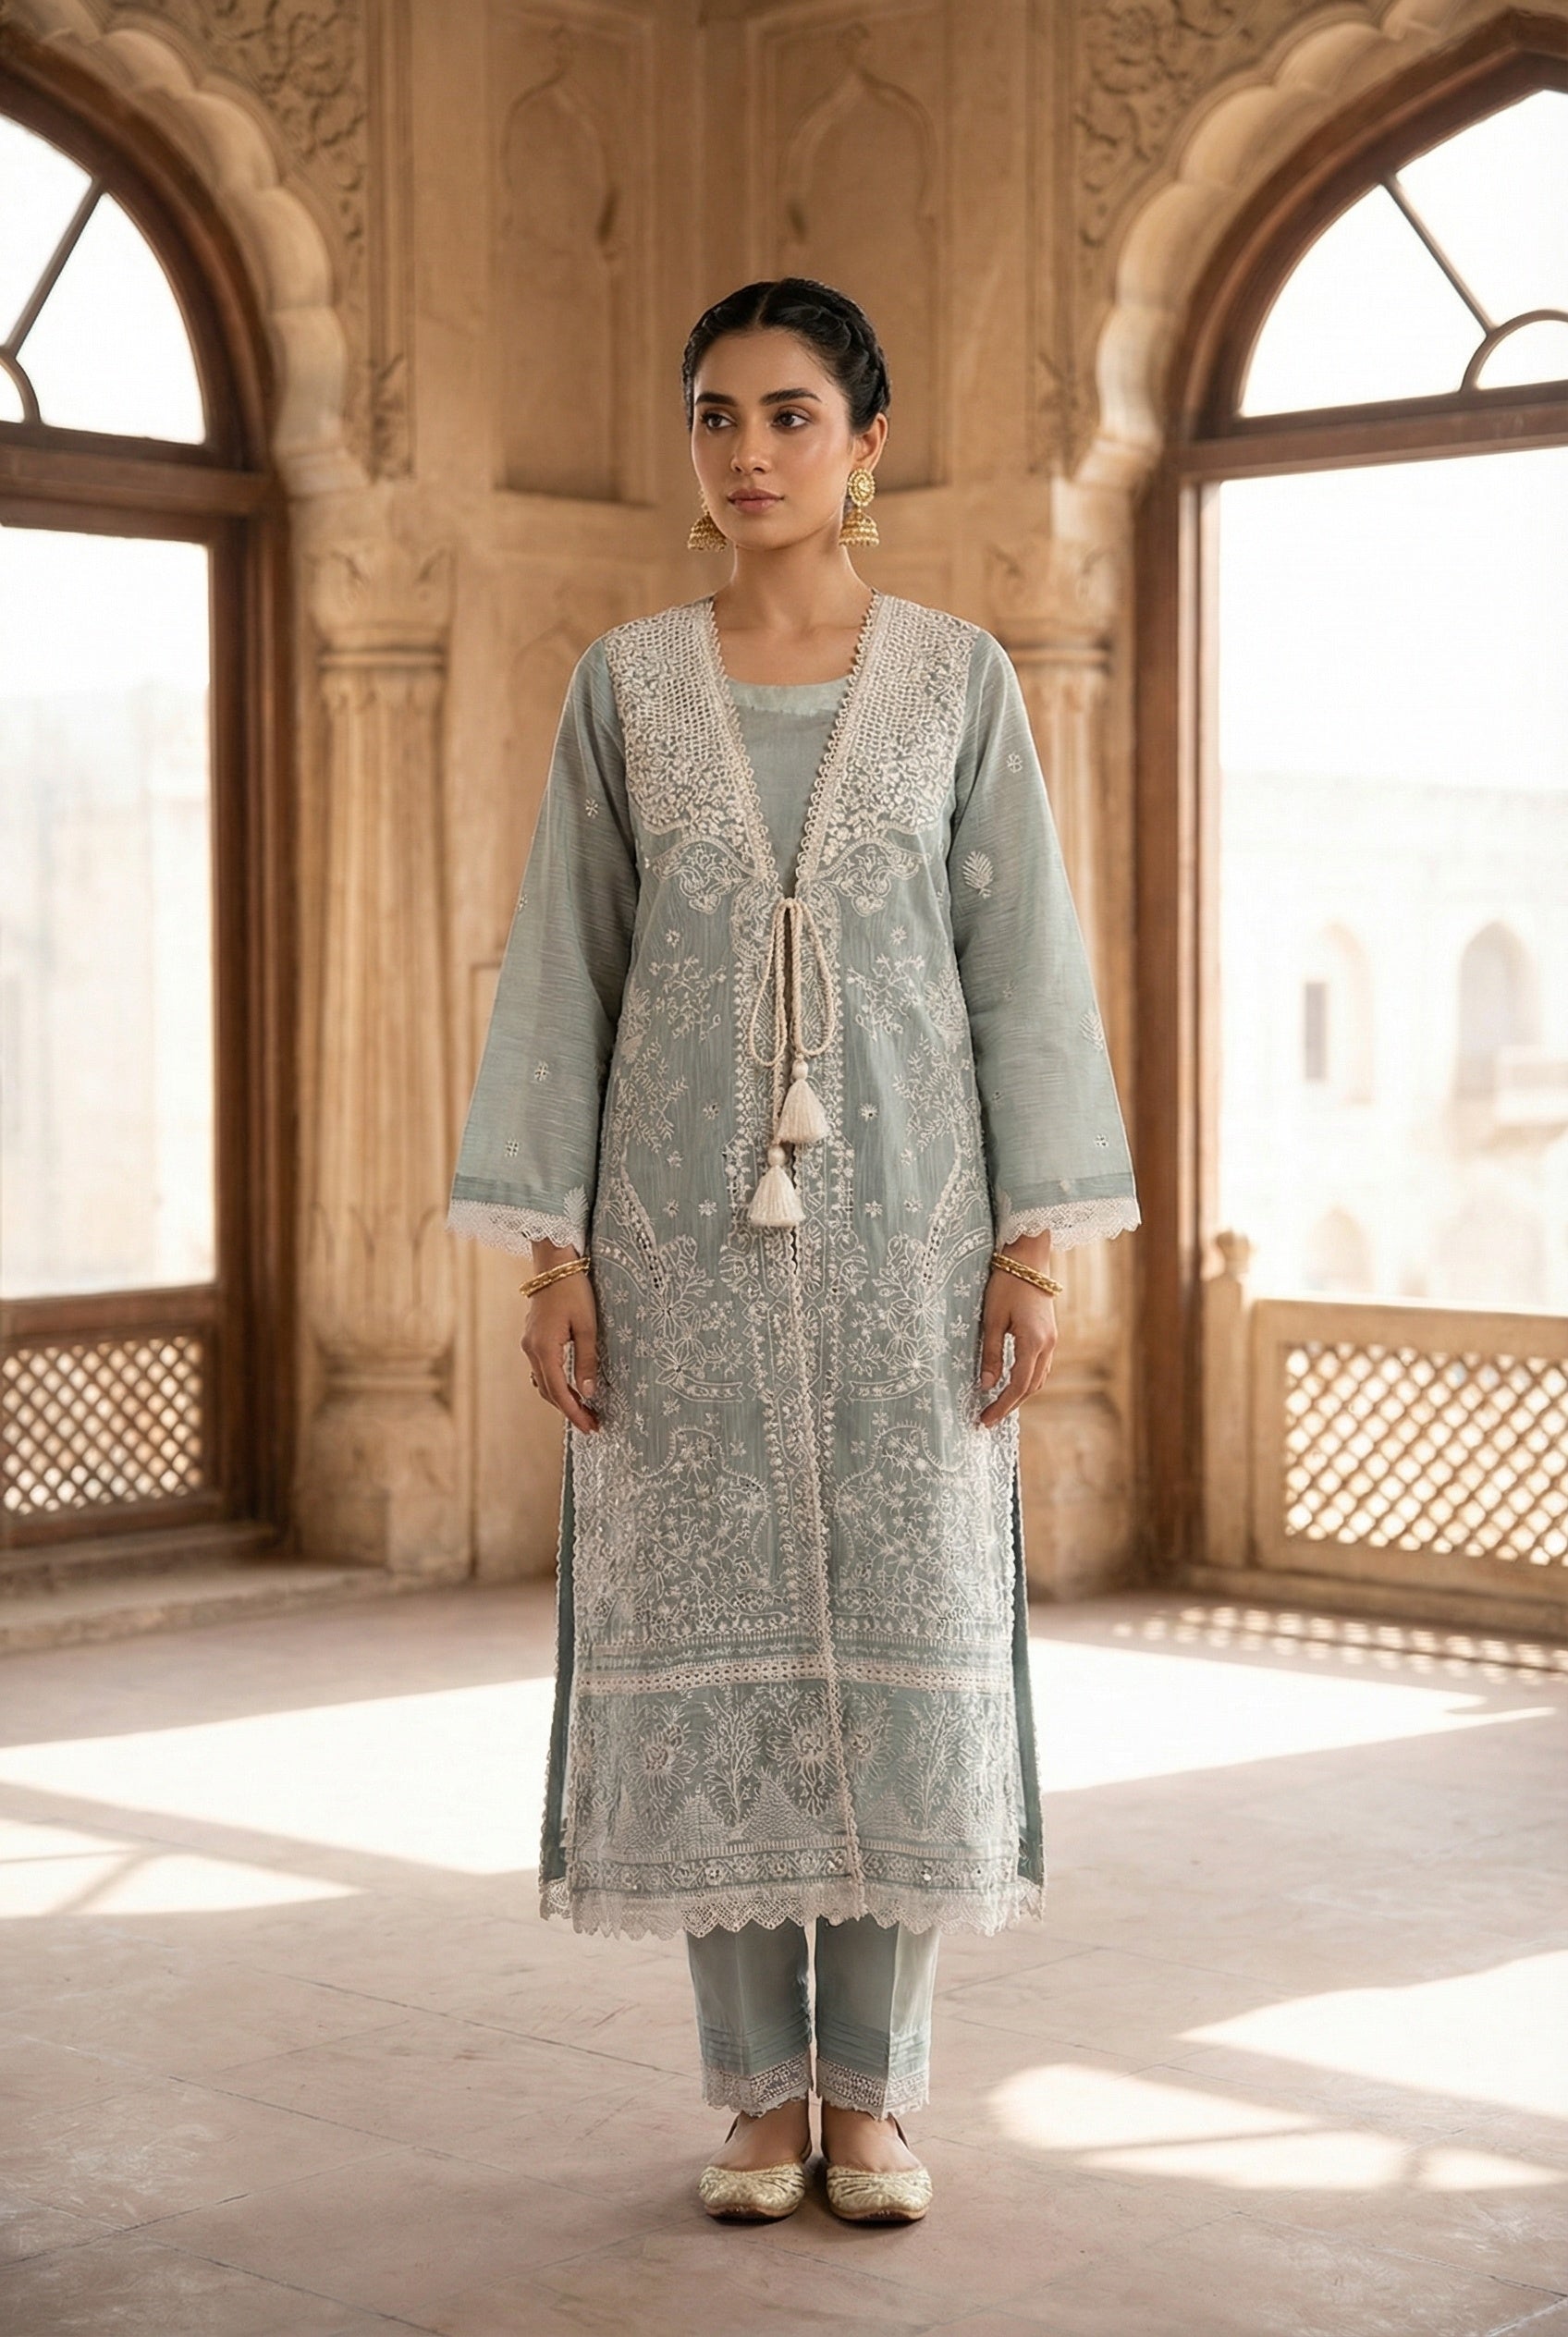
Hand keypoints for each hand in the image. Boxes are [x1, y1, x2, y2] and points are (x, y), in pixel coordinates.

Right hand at [521, 1249, 599, 1433]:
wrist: (554, 1265)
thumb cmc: (574, 1291)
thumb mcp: (587, 1326)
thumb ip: (587, 1361)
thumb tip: (589, 1393)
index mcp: (544, 1349)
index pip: (559, 1391)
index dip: (575, 1413)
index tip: (590, 1427)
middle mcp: (531, 1350)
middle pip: (549, 1391)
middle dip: (570, 1410)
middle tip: (592, 1424)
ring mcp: (529, 1344)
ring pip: (543, 1382)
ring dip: (562, 1398)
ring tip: (585, 1409)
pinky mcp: (533, 1338)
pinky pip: (542, 1369)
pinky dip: (555, 1383)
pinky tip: (570, 1387)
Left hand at [976, 1267, 1056, 1428]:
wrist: (1028, 1260)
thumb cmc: (1006, 1285)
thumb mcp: (992, 1319)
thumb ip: (991, 1354)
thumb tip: (987, 1385)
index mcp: (1034, 1342)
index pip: (1018, 1385)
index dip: (1002, 1405)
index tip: (985, 1419)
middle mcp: (1048, 1345)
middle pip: (1031, 1387)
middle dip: (1009, 1405)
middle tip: (987, 1419)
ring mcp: (1051, 1340)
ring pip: (1038, 1379)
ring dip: (1019, 1395)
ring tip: (997, 1406)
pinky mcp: (1049, 1335)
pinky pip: (1040, 1367)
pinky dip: (1027, 1381)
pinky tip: (1012, 1384)